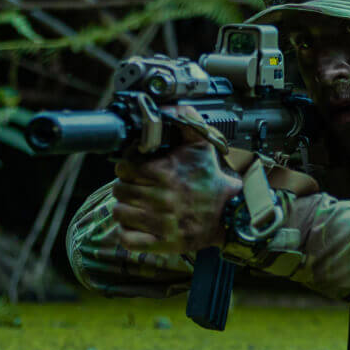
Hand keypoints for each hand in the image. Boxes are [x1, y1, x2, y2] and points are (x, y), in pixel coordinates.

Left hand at [111, 107, 242, 254]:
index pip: (125, 167)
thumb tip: (167, 107)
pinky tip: (136, 225)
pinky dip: (127, 233)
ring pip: (120, 213)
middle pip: (119, 190)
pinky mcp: (163, 242)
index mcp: (167, 173)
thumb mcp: (202, 144)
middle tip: (137, 187)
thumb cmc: (211, 179)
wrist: (229, 213)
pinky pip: (128, 239)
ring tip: (137, 205)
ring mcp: (161, 222)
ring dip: (125, 208)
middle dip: (125, 186)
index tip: (134, 168)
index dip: (126, 166)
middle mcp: (162, 198)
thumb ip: (186, 119)